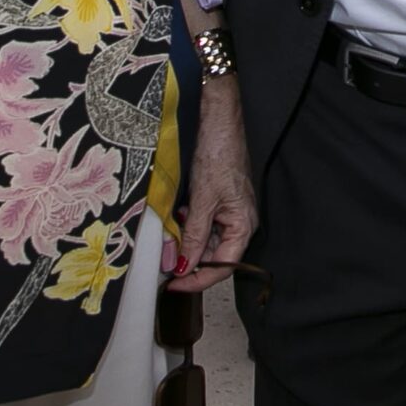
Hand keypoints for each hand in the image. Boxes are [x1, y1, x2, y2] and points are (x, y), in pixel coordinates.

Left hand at [165, 82, 255, 293]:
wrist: (217, 120)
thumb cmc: (220, 154)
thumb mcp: (203, 200)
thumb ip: (193, 236)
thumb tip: (181, 266)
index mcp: (243, 225)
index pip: (222, 267)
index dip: (197, 279)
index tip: (172, 285)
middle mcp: (237, 222)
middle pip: (212, 256)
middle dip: (187, 259)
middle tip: (162, 261)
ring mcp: (226, 212)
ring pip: (202, 241)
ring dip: (184, 241)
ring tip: (169, 234)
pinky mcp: (215, 201)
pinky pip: (199, 224)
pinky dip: (184, 225)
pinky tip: (176, 216)